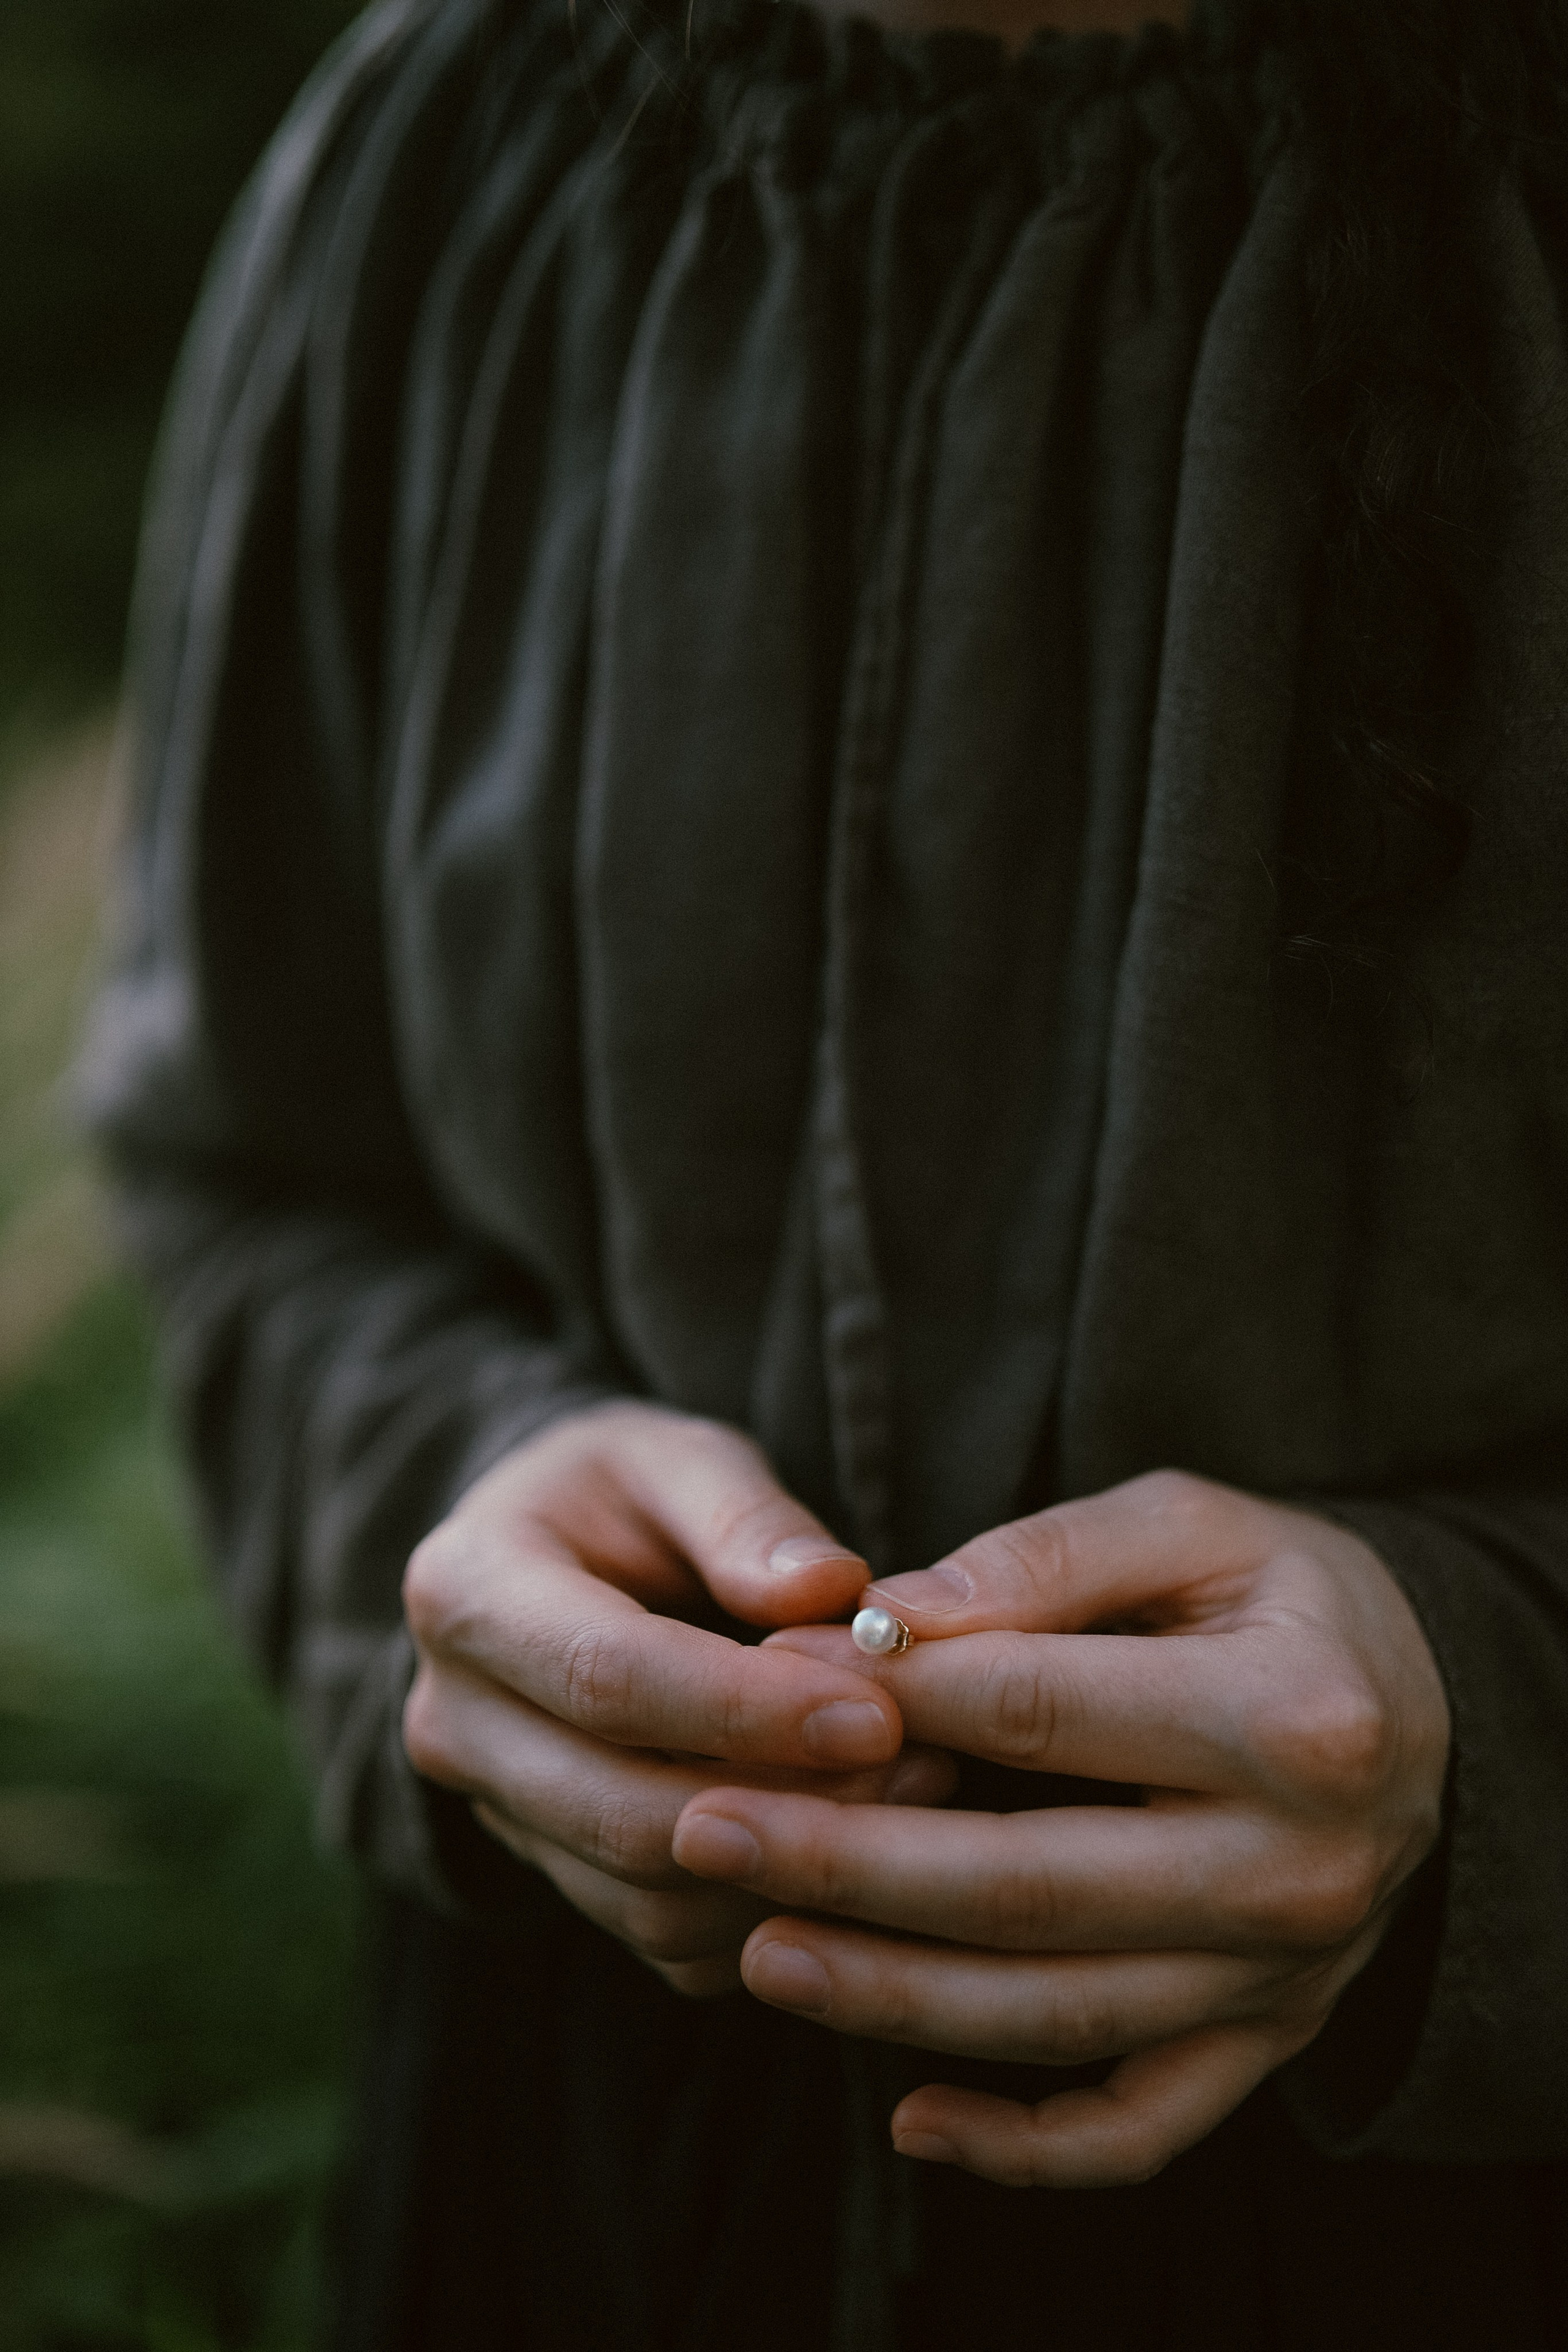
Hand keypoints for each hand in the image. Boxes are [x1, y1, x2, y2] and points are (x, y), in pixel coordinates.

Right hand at [402, 1401, 951, 1994]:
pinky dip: (772, 1909)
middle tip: (925, 1757)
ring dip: (793, 1865)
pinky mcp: (554, 1876)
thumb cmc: (628, 1493)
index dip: (748, 1709)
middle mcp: (454, 1720)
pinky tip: (862, 1840)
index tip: (879, 1713)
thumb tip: (831, 1590)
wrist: (551, 1559)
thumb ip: (747, 1517)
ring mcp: (496, 1815)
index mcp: (468, 1590)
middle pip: (620, 1809)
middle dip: (787, 1799)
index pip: (608, 1676)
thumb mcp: (679, 1457)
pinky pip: (668, 1941)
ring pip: (649, 1896)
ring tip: (915, 1788)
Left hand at [672, 1470, 1450, 2173]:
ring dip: (894, 1999)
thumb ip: (1039, 1560)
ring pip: (1059, 2016)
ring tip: (757, 1953)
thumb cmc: (1281, 1589)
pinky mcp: (1267, 2040)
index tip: (759, 1678)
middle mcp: (1298, 1866)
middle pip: (1030, 1885)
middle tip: (702, 1832)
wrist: (1427, 1701)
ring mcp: (1286, 1975)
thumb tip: (883, 1621)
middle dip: (847, 1866)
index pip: (1037, 1709)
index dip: (885, 1694)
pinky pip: (1141, 2124)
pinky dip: (1026, 2146)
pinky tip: (909, 2122)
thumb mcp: (1187, 1522)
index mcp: (1287, 1714)